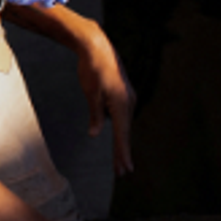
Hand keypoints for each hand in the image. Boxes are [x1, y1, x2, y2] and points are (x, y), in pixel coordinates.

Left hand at [68, 13, 134, 174]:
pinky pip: (122, 116)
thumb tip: (95, 134)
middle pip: (125, 132)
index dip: (122, 153)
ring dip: (121, 142)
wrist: (97, 47)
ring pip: (124, 125)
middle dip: (123, 153)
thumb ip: (95, 115)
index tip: (125, 169)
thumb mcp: (91, 94)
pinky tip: (118, 138)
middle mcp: (129, 101)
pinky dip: (120, 129)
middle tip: (122, 172)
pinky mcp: (124, 94)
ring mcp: (128, 97)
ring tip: (119, 161)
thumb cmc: (92, 70)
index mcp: (121, 103)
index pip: (121, 134)